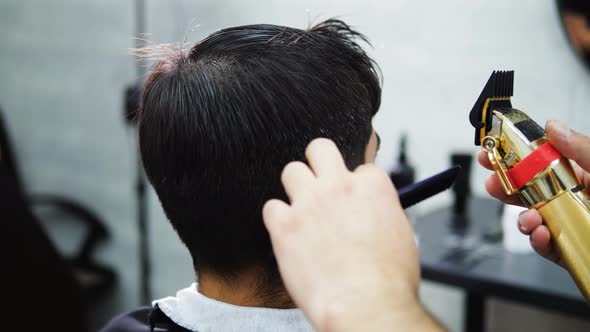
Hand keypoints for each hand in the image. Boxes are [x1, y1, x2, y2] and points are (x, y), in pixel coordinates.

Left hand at [263, 138, 441, 331]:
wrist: (365, 306)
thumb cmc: (387, 281)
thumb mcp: (401, 234)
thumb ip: (383, 211)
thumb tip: (374, 209)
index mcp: (372, 186)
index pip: (360, 166)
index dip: (356, 184)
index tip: (352, 198)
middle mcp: (339, 186)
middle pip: (319, 148)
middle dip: (319, 161)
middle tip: (319, 180)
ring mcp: (309, 203)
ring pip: (291, 171)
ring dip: (296, 188)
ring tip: (302, 209)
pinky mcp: (284, 225)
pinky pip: (271, 207)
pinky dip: (278, 219)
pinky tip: (288, 233)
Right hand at [478, 120, 589, 266]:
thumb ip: (583, 149)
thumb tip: (554, 127)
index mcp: (587, 173)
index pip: (544, 158)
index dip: (517, 152)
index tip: (495, 147)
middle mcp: (578, 197)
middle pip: (531, 188)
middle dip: (509, 185)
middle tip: (493, 181)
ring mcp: (574, 224)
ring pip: (534, 217)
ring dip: (522, 216)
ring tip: (526, 218)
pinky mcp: (573, 249)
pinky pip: (547, 245)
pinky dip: (539, 241)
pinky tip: (542, 234)